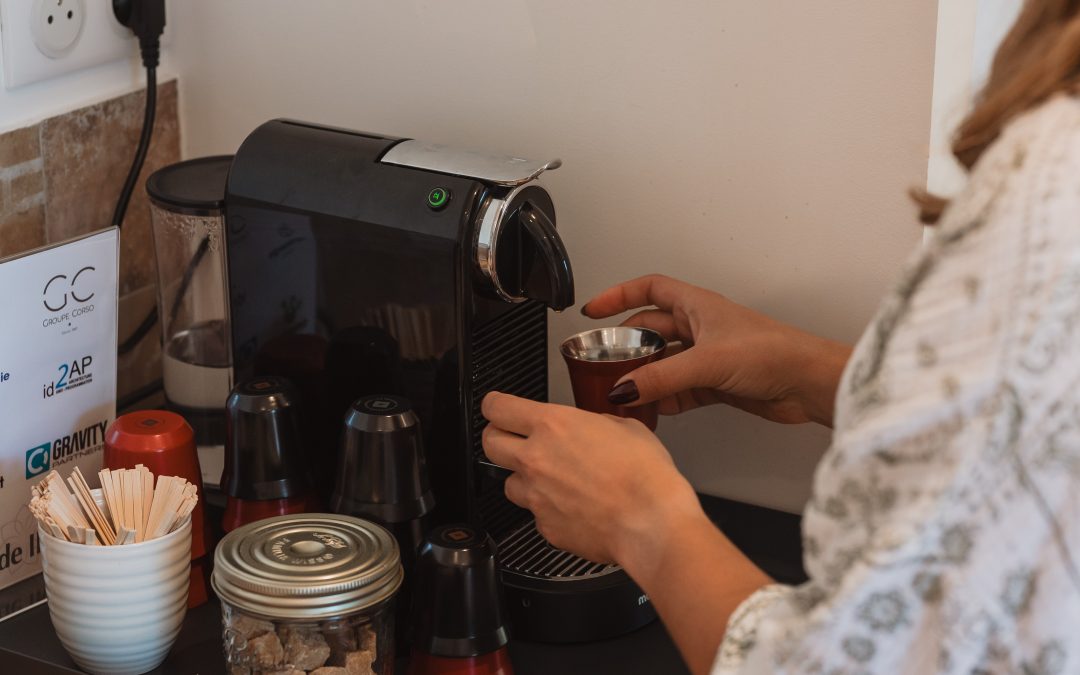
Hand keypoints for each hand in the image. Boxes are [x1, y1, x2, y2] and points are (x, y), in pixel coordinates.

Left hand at [481, 392, 702, 565]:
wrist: (651, 524)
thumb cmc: (646, 476)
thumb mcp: (627, 428)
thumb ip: (595, 424)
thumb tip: (589, 429)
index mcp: (553, 425)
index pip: (497, 408)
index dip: (494, 405)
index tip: (497, 407)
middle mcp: (535, 459)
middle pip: (489, 443)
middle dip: (498, 438)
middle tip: (513, 439)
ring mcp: (536, 496)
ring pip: (508, 483)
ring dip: (523, 478)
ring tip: (552, 479)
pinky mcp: (545, 528)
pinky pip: (535, 514)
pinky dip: (548, 509)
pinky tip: (573, 507)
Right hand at [583, 274, 850, 425]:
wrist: (808, 383)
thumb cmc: (773, 353)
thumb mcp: (707, 362)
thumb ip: (660, 378)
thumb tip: (622, 390)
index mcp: (697, 306)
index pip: (649, 289)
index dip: (619, 295)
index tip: (593, 310)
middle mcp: (700, 327)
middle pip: (650, 330)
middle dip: (625, 344)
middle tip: (601, 361)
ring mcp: (708, 356)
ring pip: (663, 363)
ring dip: (644, 376)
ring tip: (621, 391)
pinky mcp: (717, 383)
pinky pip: (678, 389)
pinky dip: (663, 399)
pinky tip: (651, 410)